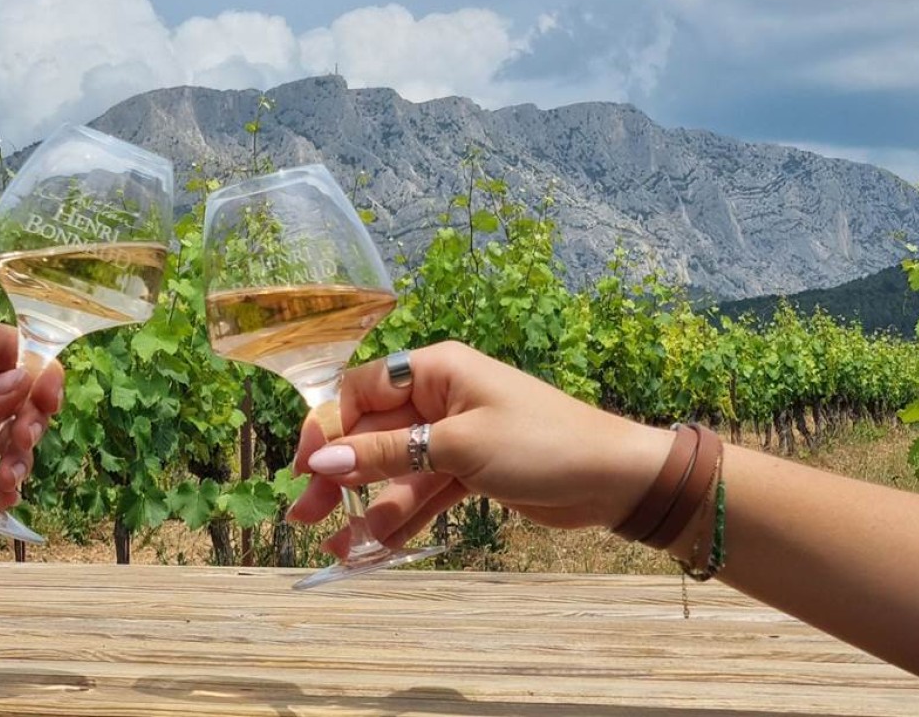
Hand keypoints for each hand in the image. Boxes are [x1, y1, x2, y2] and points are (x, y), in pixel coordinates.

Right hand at [288, 341, 671, 556]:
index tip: (303, 470)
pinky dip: (401, 515)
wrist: (614, 478)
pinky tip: (373, 546)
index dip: (326, 429)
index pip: (359, 392)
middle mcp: (438, 398)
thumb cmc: (541, 444)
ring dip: (367, 505)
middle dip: (339, 473)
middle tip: (305, 515)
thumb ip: (387, 454)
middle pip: (371, 433)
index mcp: (433, 370)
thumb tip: (321, 461)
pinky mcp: (468, 470)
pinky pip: (422, 490)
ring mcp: (453, 436)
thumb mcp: (459, 447)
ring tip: (339, 547)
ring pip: (394, 469)